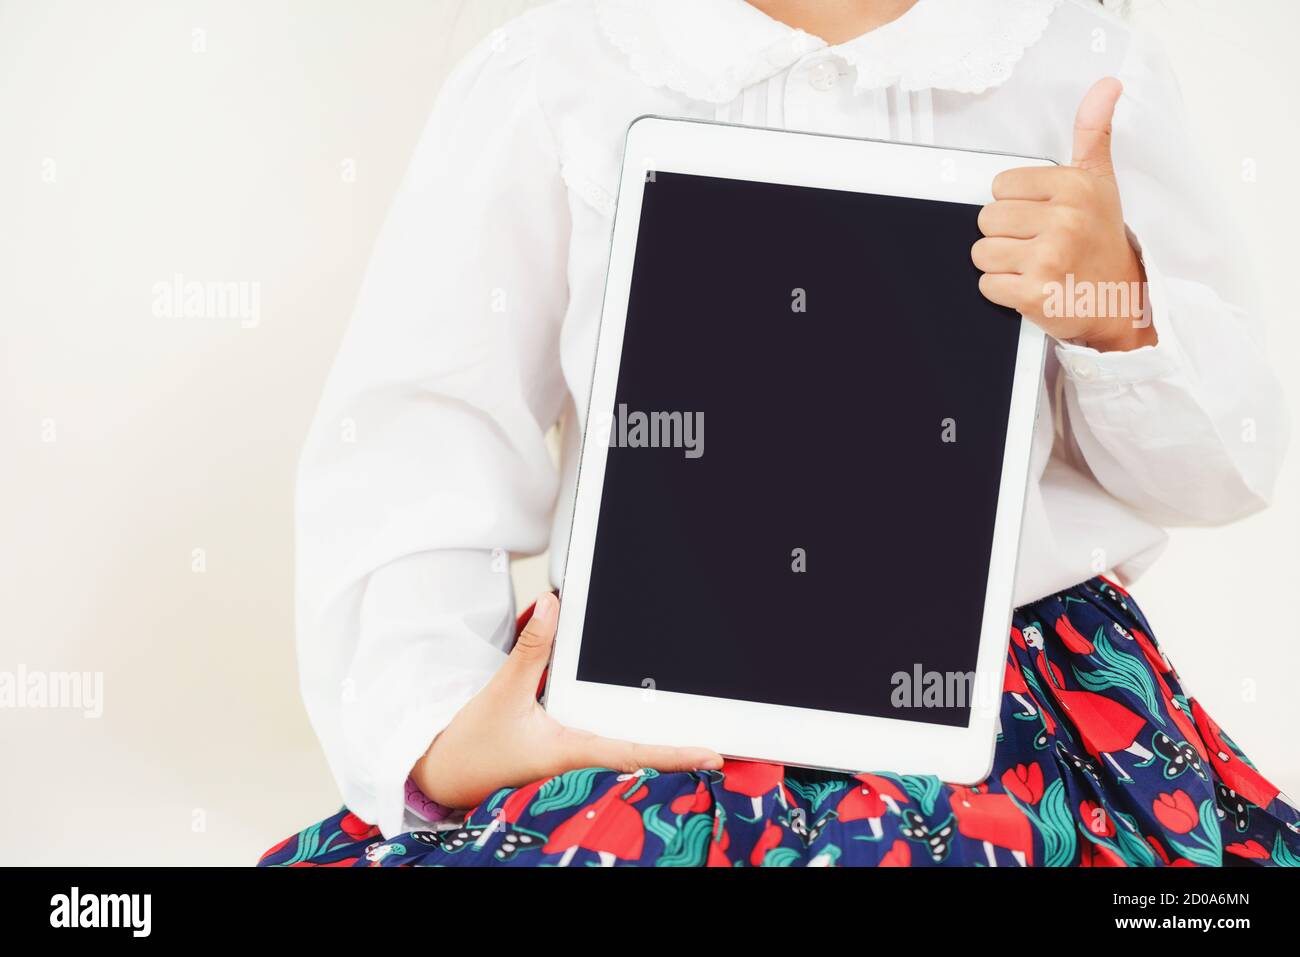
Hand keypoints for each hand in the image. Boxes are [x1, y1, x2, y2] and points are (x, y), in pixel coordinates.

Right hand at [412, 592, 723, 808]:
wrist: (440, 775)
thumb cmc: (470, 746)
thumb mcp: (502, 692)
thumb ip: (530, 648)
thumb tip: (550, 606)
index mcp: (570, 748)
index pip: (632, 753)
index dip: (674, 755)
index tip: (712, 755)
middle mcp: (576, 757)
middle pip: (636, 752)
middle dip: (674, 749)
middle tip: (716, 744)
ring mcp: (569, 760)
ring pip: (619, 747)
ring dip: (649, 742)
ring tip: (686, 737)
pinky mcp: (558, 753)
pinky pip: (597, 741)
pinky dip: (618, 732)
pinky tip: (627, 720)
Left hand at [973, 77, 1154, 352]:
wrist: (1120, 301)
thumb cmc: (1102, 240)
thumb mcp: (1100, 181)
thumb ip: (1093, 132)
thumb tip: (1107, 83)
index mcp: (1074, 186)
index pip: (1000, 186)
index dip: (1015, 204)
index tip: (1043, 217)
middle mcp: (1064, 219)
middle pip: (987, 219)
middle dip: (1004, 235)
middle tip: (1037, 245)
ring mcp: (1049, 258)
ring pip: (982, 253)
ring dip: (1001, 264)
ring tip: (1033, 266)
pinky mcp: (1034, 293)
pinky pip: (987, 285)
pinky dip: (1002, 291)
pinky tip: (1030, 287)